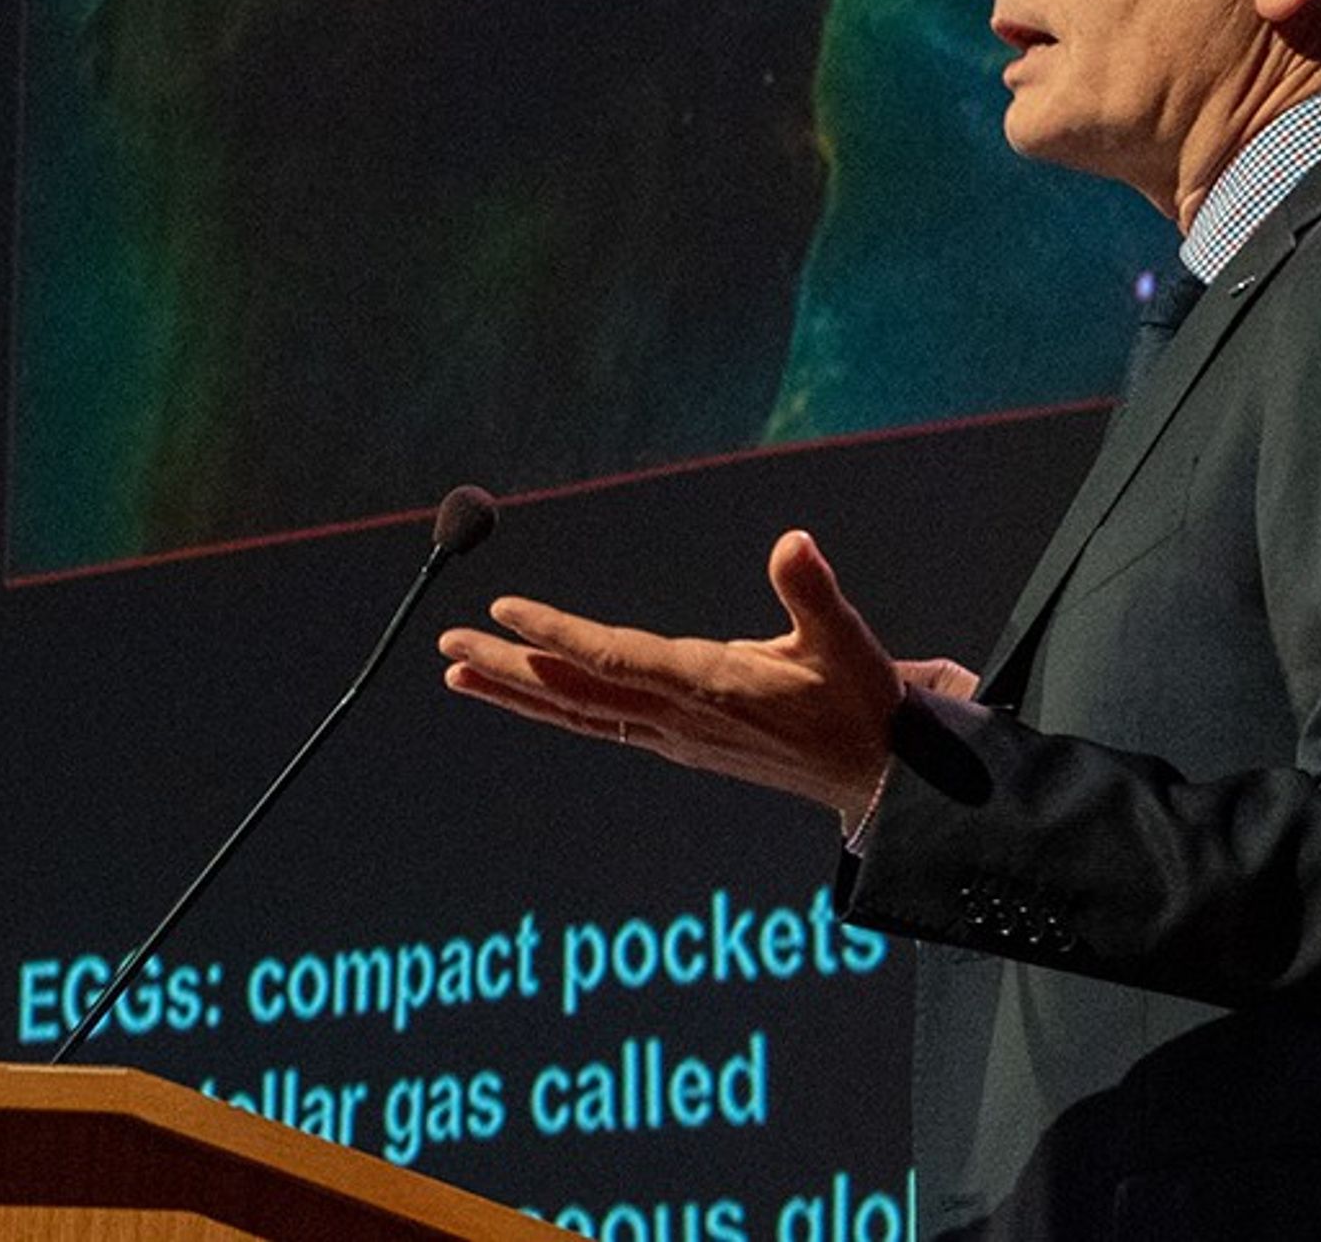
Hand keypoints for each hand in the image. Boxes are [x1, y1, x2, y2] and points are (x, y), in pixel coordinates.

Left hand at [437, 529, 915, 818]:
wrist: (874, 777)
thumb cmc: (859, 702)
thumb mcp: (845, 642)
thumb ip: (812, 591)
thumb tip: (793, 543)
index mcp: (709, 685)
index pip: (616, 658)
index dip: (558, 637)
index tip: (504, 612)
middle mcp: (677, 717)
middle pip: (575, 692)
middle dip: (507, 669)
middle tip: (446, 646)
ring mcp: (672, 736)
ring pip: (576, 714)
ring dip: (514, 692)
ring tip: (457, 674)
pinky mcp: (675, 743)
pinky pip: (596, 724)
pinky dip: (550, 707)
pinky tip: (521, 694)